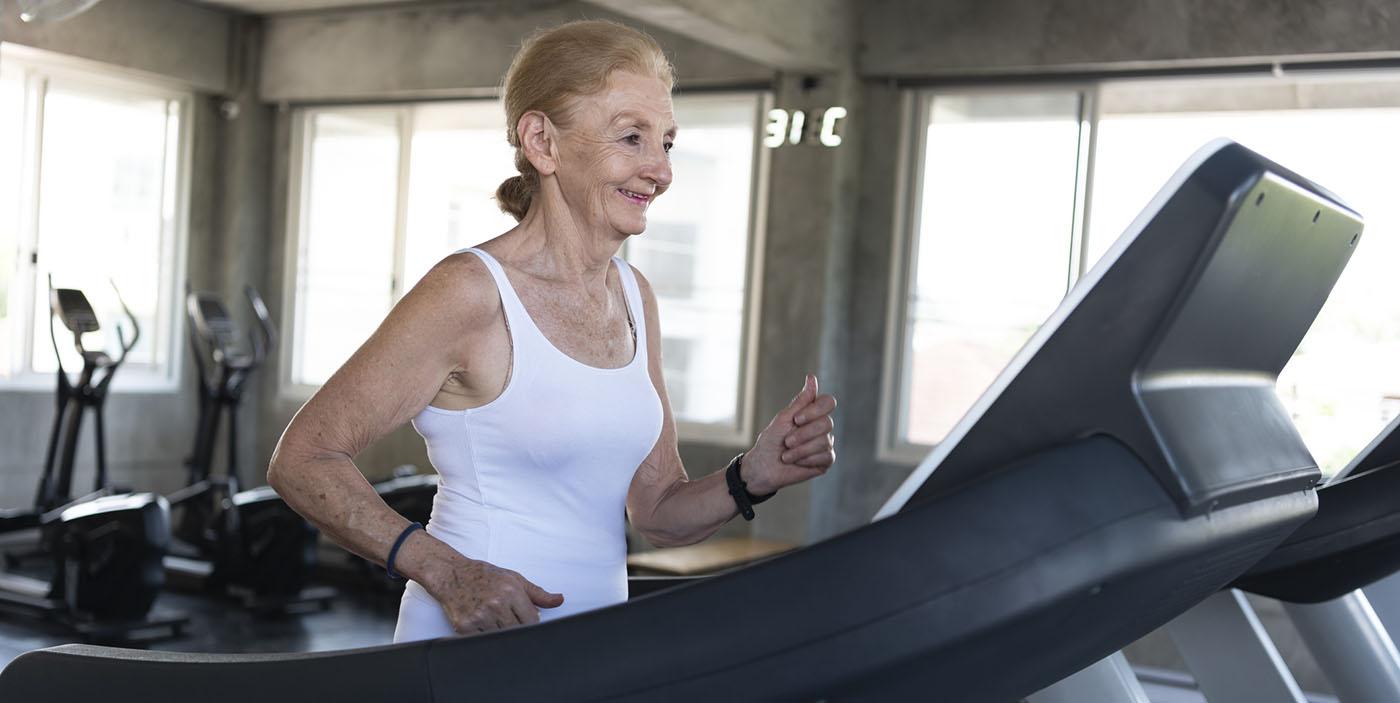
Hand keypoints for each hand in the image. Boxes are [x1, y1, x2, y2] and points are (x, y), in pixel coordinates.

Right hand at [430, 557, 563, 633]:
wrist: (451, 574)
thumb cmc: (484, 575)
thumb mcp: (514, 579)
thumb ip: (538, 593)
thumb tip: (560, 600)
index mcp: (511, 591)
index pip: (532, 621)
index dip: (531, 624)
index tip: (526, 622)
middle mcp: (496, 604)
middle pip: (517, 632)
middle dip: (517, 629)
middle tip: (508, 620)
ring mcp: (480, 617)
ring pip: (500, 638)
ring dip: (500, 632)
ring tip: (494, 618)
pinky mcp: (464, 626)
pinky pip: (482, 640)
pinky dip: (484, 636)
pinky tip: (482, 623)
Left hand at [742, 374, 836, 495]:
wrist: (764, 467)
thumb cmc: (771, 441)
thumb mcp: (784, 418)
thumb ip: (801, 401)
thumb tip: (811, 378)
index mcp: (812, 414)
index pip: (828, 402)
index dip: (814, 410)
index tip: (796, 419)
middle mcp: (822, 427)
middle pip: (827, 423)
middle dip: (803, 434)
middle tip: (787, 442)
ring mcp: (826, 444)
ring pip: (825, 441)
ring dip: (801, 449)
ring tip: (787, 455)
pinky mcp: (826, 461)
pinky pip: (826, 456)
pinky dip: (807, 459)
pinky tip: (796, 462)